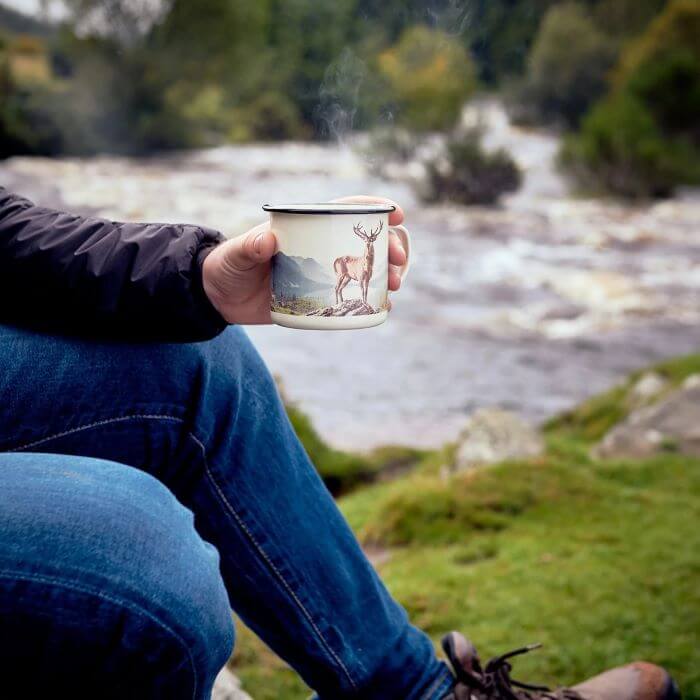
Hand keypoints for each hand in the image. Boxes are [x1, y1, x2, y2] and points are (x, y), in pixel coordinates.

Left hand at [202, 196, 407, 324]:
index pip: (345, 210)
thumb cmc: (228, 265)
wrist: (221, 297)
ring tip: (396, 285)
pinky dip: (375, 300)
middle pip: (367, 241)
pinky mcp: (322, 297)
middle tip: (399, 260)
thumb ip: (249, 247)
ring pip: (369, 268)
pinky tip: (387, 306)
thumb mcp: (237, 254)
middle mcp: (322, 246)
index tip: (396, 213)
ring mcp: (325, 273)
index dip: (374, 208)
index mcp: (306, 227)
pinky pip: (356, 297)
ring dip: (390, 273)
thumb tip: (268, 241)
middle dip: (393, 246)